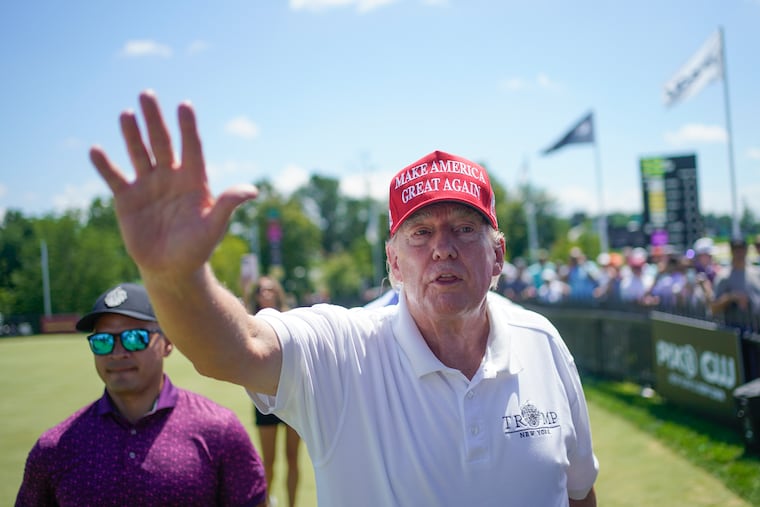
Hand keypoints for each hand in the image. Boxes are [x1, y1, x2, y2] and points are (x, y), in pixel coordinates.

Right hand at [89, 91, 257, 278]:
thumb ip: (228, 205)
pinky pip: (114, 178)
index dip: (188, 127)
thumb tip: (252, 190)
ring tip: (126, 114)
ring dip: (131, 134)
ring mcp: (147, 185)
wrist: (172, 268)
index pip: (191, 147)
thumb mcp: (214, 227)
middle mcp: (170, 176)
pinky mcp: (127, 199)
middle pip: (162, 143)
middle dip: (154, 120)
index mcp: (194, 180)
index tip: (184, 105)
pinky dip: (105, 165)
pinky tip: (95, 150)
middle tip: (147, 94)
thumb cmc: (198, 248)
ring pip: (138, 154)